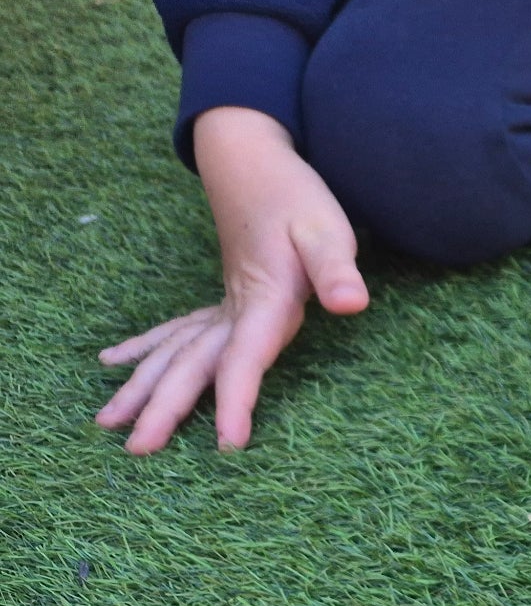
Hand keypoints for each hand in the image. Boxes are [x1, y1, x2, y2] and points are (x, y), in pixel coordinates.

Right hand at [97, 107, 366, 452]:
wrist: (252, 155)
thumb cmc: (295, 195)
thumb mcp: (327, 229)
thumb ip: (336, 269)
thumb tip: (349, 303)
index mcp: (263, 301)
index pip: (245, 360)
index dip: (237, 402)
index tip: (229, 444)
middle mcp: (235, 308)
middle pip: (194, 365)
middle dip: (164, 408)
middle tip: (135, 450)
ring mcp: (222, 302)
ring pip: (174, 351)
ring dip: (141, 387)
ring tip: (105, 421)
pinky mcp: (222, 295)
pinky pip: (175, 329)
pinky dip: (145, 349)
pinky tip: (112, 362)